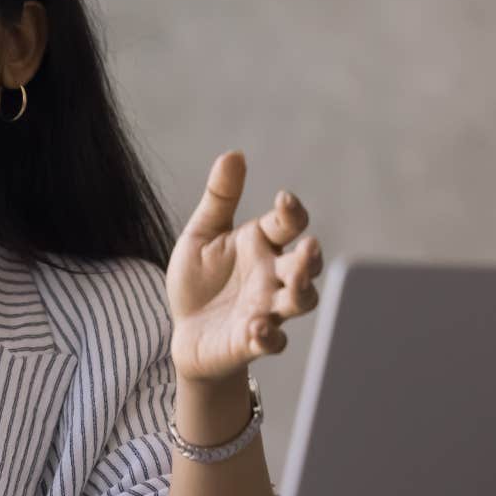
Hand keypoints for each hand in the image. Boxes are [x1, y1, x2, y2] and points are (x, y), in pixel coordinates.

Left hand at [167, 151, 324, 385]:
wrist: (186, 331)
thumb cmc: (200, 281)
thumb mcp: (203, 235)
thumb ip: (220, 199)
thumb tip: (233, 154)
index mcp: (261, 244)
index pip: (288, 223)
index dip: (291, 212)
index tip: (284, 201)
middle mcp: (272, 276)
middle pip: (305, 265)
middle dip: (310, 257)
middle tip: (308, 248)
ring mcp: (267, 309)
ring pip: (300, 301)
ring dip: (301, 292)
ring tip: (293, 282)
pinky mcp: (253, 341)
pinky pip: (272, 342)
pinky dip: (269, 336)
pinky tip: (257, 328)